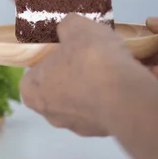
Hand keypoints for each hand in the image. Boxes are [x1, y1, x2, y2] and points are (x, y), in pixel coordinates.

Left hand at [20, 14, 148, 136]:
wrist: (125, 94)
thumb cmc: (90, 59)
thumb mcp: (76, 27)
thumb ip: (67, 27)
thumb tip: (68, 30)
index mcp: (33, 93)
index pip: (32, 77)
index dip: (47, 62)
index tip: (64, 52)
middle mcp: (51, 115)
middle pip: (57, 90)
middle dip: (72, 76)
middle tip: (88, 59)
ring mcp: (77, 127)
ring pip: (82, 103)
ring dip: (93, 88)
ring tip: (110, 69)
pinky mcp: (102, 131)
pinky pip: (103, 110)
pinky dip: (110, 98)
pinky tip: (121, 83)